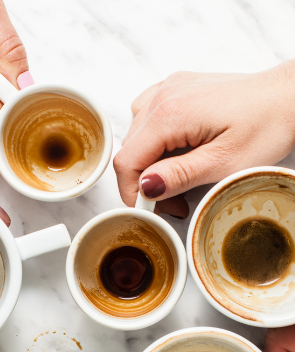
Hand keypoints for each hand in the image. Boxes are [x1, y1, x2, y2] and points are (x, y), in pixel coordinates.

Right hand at [113, 61, 294, 217]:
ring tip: (179, 175)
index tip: (152, 210)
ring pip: (135, 137)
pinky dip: (153, 141)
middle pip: (129, 151)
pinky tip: (174, 148)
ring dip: (149, 163)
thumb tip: (144, 187)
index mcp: (170, 114)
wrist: (290, 96)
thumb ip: (179, 176)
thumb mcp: (225, 163)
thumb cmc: (268, 126)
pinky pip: (146, 118)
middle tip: (176, 199)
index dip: (132, 193)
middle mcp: (163, 97)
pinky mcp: (175, 89)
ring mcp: (167, 89)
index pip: (126, 162)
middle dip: (145, 182)